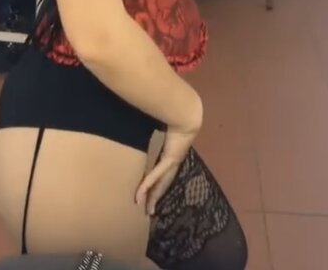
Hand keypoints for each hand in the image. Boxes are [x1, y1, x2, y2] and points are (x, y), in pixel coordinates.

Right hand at [135, 99, 203, 216]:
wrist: (187, 116)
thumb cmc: (177, 119)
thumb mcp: (166, 127)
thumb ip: (160, 128)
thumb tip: (153, 125)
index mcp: (173, 156)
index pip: (164, 175)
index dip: (158, 186)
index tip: (152, 196)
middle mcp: (174, 163)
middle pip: (163, 184)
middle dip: (156, 198)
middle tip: (149, 211)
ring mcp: (172, 163)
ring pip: (160, 185)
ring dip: (153, 197)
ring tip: (147, 210)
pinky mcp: (169, 159)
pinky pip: (156, 175)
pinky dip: (147, 185)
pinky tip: (140, 194)